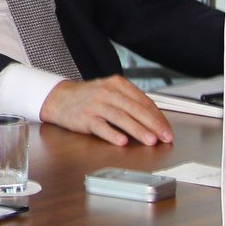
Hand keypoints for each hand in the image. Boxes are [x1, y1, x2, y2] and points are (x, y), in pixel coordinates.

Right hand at [39, 76, 173, 146]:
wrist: (58, 98)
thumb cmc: (88, 97)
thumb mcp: (110, 91)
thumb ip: (130, 102)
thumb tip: (153, 120)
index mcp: (117, 84)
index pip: (144, 101)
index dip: (158, 117)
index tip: (167, 130)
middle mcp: (107, 92)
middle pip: (135, 109)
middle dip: (153, 125)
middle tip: (165, 137)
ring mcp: (95, 105)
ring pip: (121, 117)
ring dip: (138, 130)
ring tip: (150, 141)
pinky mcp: (84, 117)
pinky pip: (101, 127)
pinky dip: (112, 134)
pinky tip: (122, 141)